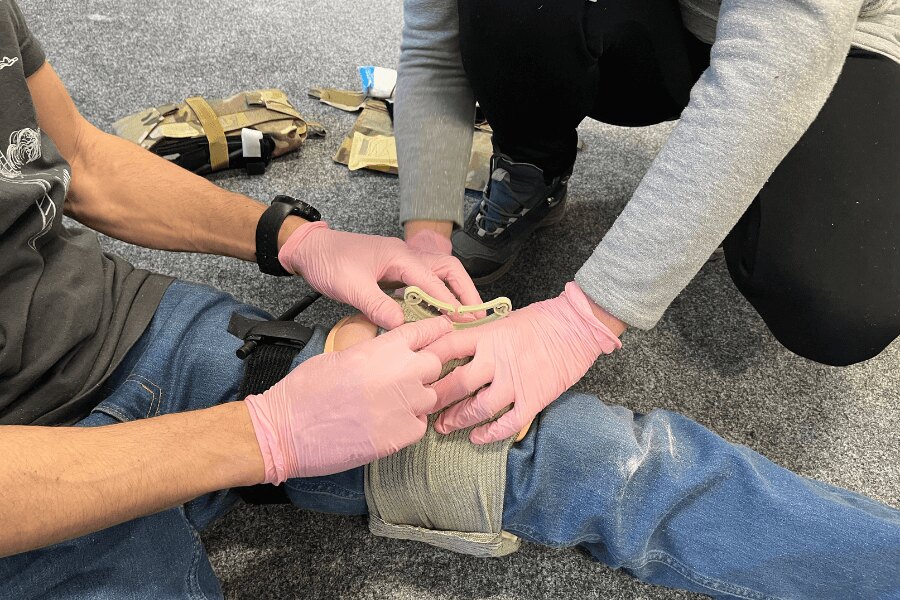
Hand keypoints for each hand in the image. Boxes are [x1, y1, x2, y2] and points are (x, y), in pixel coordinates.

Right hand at [244, 316, 450, 482]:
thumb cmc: (305, 391)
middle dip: (425, 368)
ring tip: (389, 404)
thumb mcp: (339, 355)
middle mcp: (400, 373)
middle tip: (406, 377)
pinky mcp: (402, 436)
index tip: (441, 332)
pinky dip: (408, 424)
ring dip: (417, 398)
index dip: (435, 331)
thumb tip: (386, 348)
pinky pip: (420, 425)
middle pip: (436, 363)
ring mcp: (404, 405)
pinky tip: (386, 423)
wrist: (286, 431)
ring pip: (431, 396)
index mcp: (383, 349)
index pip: (426, 330)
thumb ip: (372, 350)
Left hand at [279, 222, 477, 328]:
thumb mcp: (351, 287)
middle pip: (448, 269)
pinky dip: (435, 295)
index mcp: (400, 257)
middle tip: (478, 316)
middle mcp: (406, 256)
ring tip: (465, 316)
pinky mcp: (393, 271)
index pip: (434, 281)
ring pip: (437, 274)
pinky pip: (422, 281)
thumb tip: (403, 327)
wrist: (309, 250)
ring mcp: (401, 262)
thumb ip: (378, 306)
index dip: (451, 302)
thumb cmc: (329, 263)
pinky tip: (436, 312)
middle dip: (465, 292)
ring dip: (453, 293)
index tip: (465, 322)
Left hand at [424, 282, 621, 443]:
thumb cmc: (540, 321)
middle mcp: (497, 359)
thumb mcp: (502, 321)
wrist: (578, 327)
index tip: (411, 374)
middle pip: (457, 383)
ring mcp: (516, 381)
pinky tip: (476, 437)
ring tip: (443, 426)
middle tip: (421, 408)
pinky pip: (507, 423)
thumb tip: (449, 348)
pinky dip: (489, 433)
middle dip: (435, 399)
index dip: (426, 362)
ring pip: (478, 408)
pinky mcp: (533, 398)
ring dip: (457, 419)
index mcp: (487, 336)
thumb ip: (478, 337)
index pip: (446, 347)